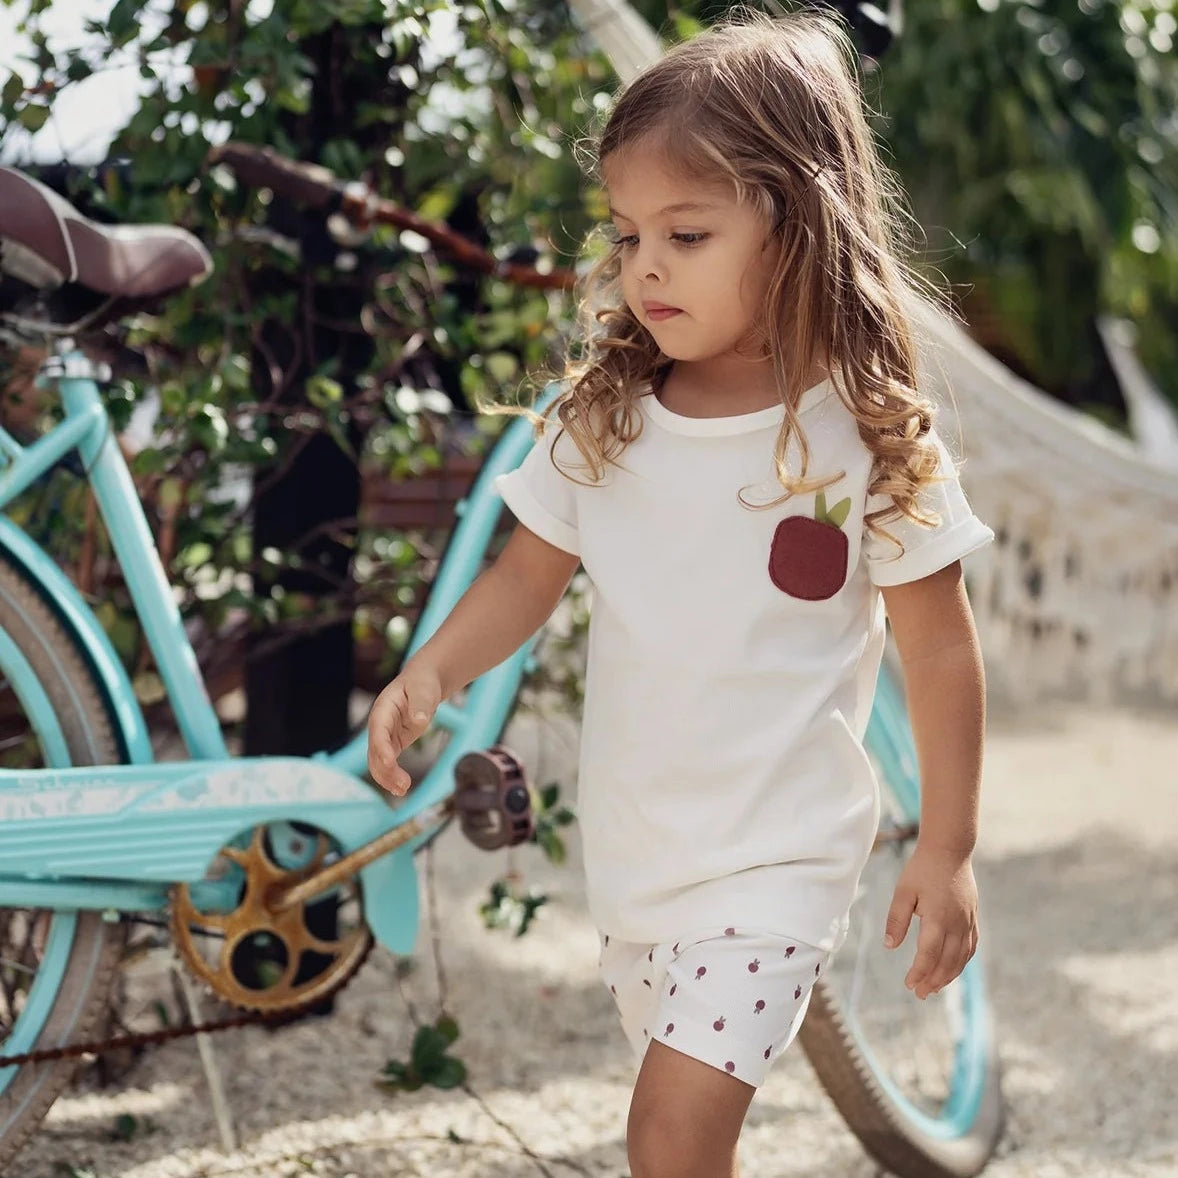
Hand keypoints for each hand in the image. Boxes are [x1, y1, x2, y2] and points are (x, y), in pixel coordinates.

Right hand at [367, 665, 442, 795]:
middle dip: (386, 770)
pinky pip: (387, 763)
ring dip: (387, 778)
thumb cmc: (421, 683)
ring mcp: (384, 736)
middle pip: (375, 751)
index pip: (378, 731)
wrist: (422, 682)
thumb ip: (421, 704)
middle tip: (403, 785)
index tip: (388, 762)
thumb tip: (419, 720)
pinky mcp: (393, 744)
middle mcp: (379, 725)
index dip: (381, 747)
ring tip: (403, 791)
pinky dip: (392, 776)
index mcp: (383, 709)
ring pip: (378, 761)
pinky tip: (400, 789)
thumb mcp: (423, 689)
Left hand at [883, 843, 978, 999]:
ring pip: (961, 958)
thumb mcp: (903, 891)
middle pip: (947, 962)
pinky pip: (970, 947)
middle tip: (919, 994)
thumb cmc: (922, 869)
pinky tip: (952, 969)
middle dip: (933, 980)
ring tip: (933, 987)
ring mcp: (968, 922)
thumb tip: (890, 946)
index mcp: (937, 918)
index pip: (928, 954)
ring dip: (948, 976)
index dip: (919, 972)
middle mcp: (956, 924)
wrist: (950, 851)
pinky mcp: (973, 918)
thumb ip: (896, 919)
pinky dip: (961, 963)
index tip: (908, 984)